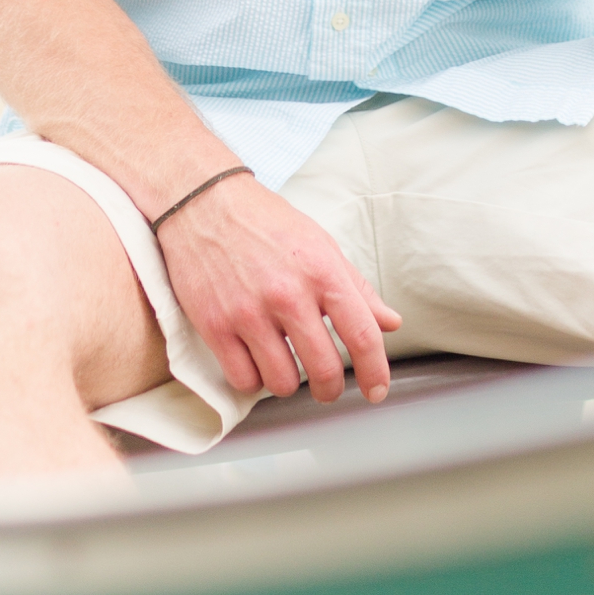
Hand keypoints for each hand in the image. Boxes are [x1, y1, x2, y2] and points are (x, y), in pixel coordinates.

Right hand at [159, 177, 401, 402]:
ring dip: (288, 383)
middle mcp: (288, 293)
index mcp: (321, 270)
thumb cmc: (265, 223)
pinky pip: (243, 379)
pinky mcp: (214, 325)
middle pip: (323, 368)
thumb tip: (390, 322)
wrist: (203, 204)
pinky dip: (253, 379)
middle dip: (330, 389)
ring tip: (285, 365)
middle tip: (327, 387)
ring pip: (282, 382)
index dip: (375, 371)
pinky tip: (255, 361)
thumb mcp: (320, 244)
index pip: (362, 334)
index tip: (377, 390)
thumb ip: (356, 288)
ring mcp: (249, 311)